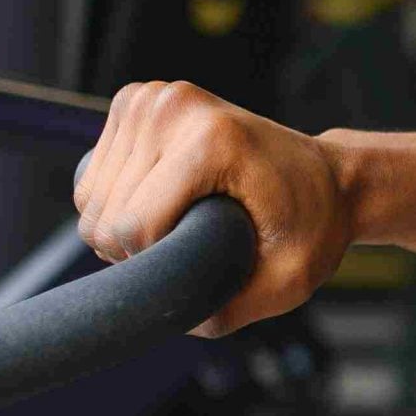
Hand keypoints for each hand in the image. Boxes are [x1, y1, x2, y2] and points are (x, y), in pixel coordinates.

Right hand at [74, 80, 357, 335]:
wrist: (327, 177)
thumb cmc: (312, 225)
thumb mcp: (287, 281)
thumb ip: (223, 311)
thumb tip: (156, 317)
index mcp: (212, 141)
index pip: (133, 225)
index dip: (151, 263)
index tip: (197, 259)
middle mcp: (174, 108)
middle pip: (103, 214)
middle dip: (136, 246)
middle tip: (192, 242)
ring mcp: (151, 98)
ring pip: (89, 197)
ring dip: (124, 224)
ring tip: (180, 221)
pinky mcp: (136, 100)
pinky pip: (92, 176)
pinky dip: (117, 199)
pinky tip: (162, 198)